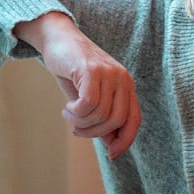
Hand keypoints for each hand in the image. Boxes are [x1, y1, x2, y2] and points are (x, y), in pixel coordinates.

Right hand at [15, 12, 140, 158]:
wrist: (58, 38)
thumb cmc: (73, 70)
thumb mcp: (90, 97)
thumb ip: (102, 116)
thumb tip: (111, 143)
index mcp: (126, 85)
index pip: (134, 119)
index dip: (125, 140)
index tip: (112, 155)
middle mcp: (122, 78)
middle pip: (116, 120)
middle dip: (94, 133)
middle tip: (76, 129)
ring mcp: (109, 72)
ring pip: (100, 114)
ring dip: (80, 122)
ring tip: (69, 113)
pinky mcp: (92, 70)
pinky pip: (88, 103)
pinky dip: (75, 112)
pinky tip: (67, 106)